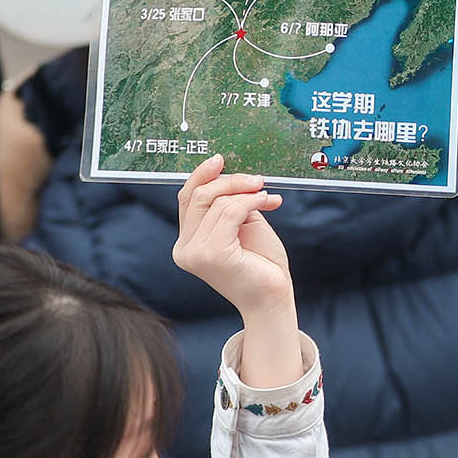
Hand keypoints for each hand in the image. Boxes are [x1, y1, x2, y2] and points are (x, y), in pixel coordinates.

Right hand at [175, 156, 303, 387]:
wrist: (273, 298)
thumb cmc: (261, 264)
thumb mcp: (242, 226)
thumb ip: (229, 205)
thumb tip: (228, 174)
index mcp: (187, 243)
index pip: (187, 199)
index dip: (202, 176)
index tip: (221, 160)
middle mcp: (184, 249)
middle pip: (199, 196)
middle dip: (230, 181)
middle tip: (257, 180)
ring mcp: (195, 254)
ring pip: (217, 202)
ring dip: (247, 193)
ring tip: (267, 196)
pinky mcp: (212, 254)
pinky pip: (231, 211)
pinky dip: (251, 201)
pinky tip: (268, 202)